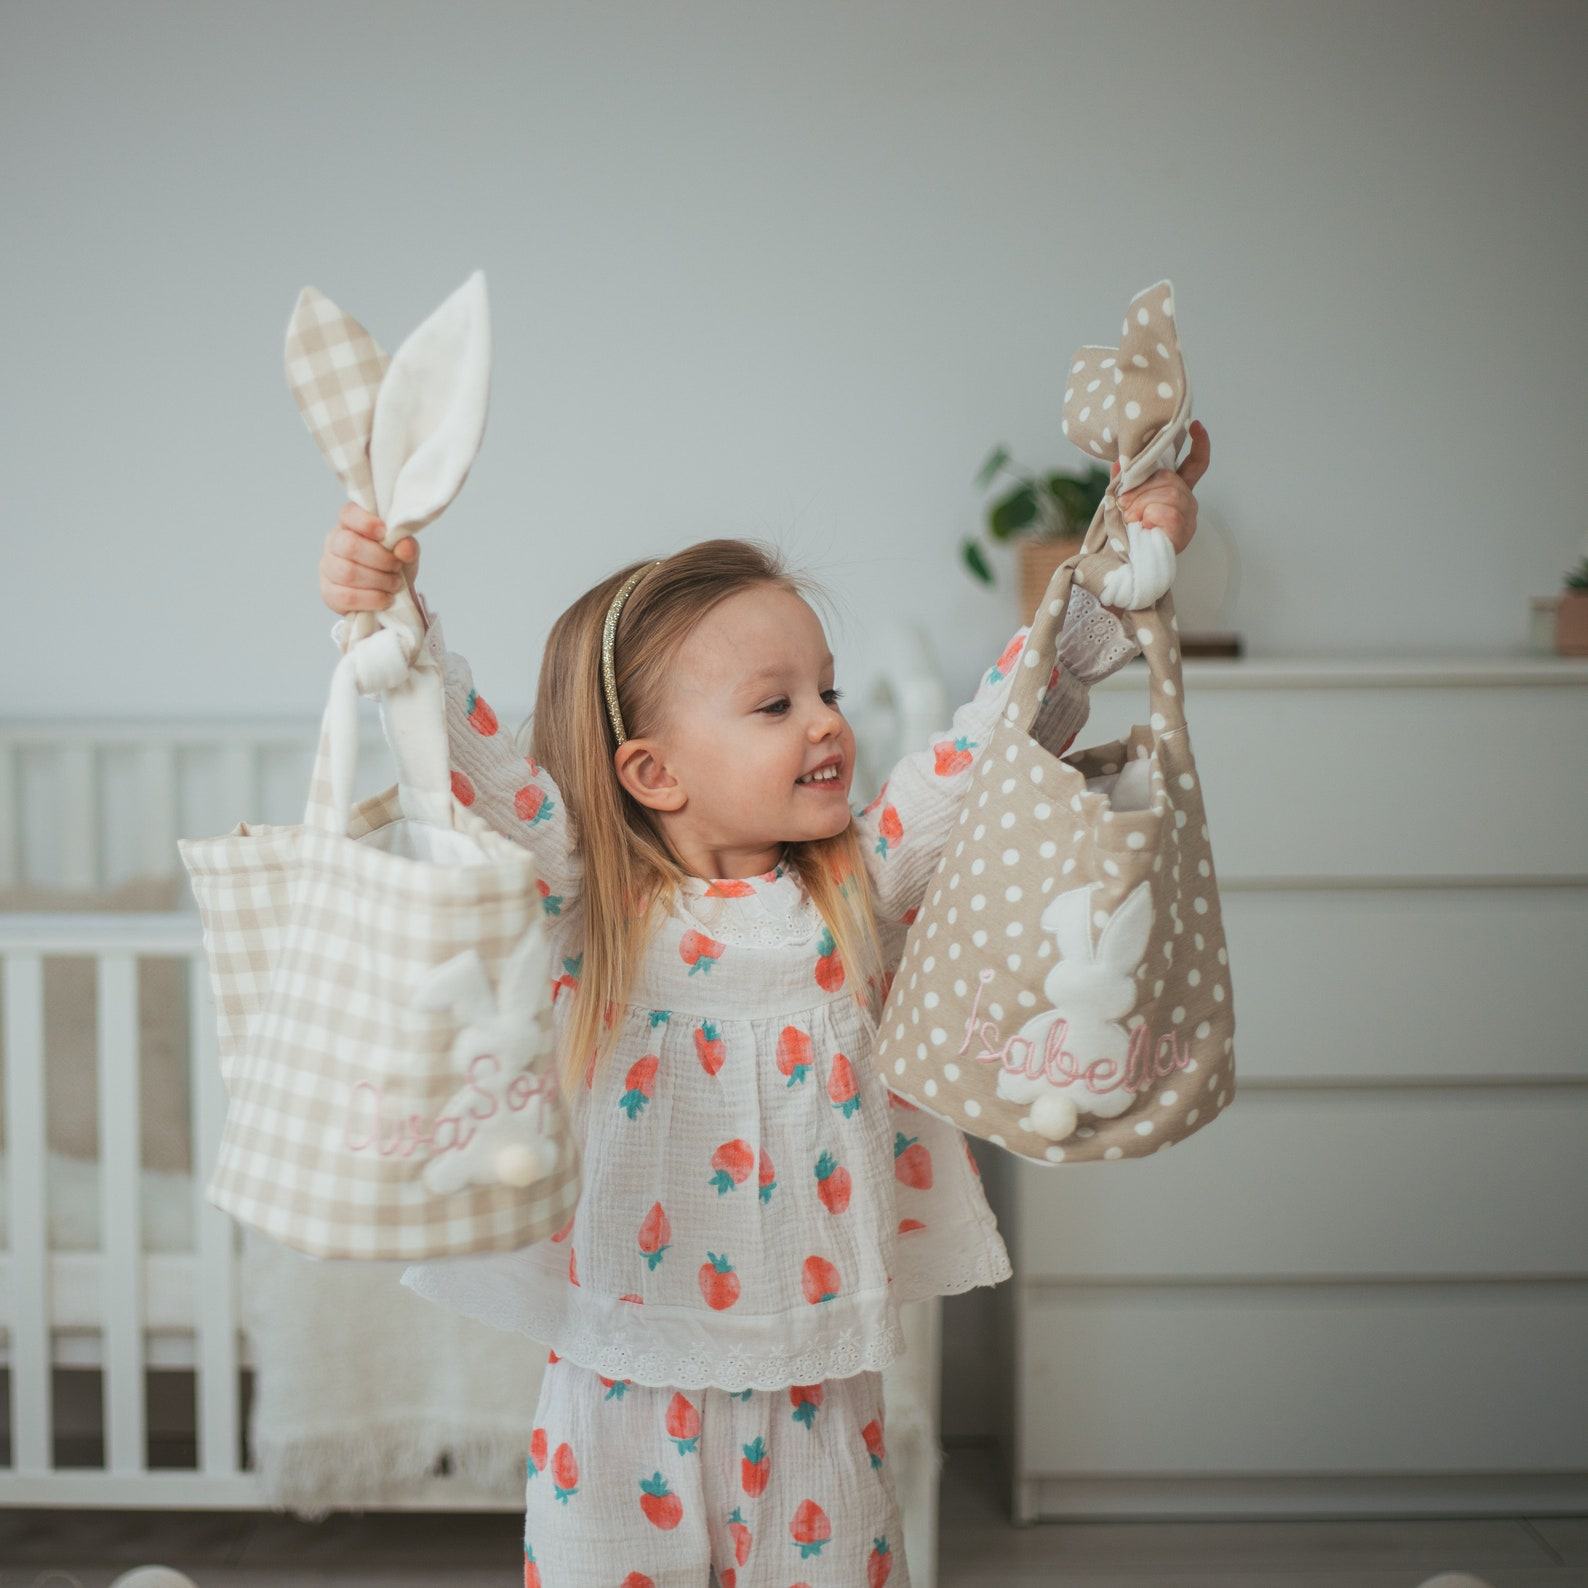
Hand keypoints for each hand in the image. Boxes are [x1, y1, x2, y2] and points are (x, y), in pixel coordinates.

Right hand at [319, 502, 419, 615]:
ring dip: (379, 581)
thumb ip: (407, 545)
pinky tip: (385, 598)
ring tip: (395, 584)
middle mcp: (334, 542)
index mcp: (350, 524)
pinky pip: (346, 597)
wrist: (390, 593)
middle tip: (397, 567)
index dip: (365, 522)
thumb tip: (404, 548)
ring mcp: (328, 568)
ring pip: (348, 573)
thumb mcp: (406, 551)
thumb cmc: (393, 564)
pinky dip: (371, 599)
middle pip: (349, 546)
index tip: (384, 533)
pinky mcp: (329, 593)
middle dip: (381, 559)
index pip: (348, 513)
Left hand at [1109, 419, 1210, 553]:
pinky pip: (1167, 512)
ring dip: (1142, 504)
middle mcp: (1187, 502)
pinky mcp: (1184, 532)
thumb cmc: (1125, 535)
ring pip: (1168, 492)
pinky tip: (1145, 527)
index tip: (1196, 425)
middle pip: (1169, 477)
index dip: (1199, 444)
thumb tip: (1118, 462)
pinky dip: (1149, 517)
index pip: (1196, 463)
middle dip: (1140, 489)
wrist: (1123, 566)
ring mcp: (1188, 517)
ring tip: (1133, 519)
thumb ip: (1124, 481)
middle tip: (1126, 505)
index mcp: (1175, 491)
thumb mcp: (1122, 501)